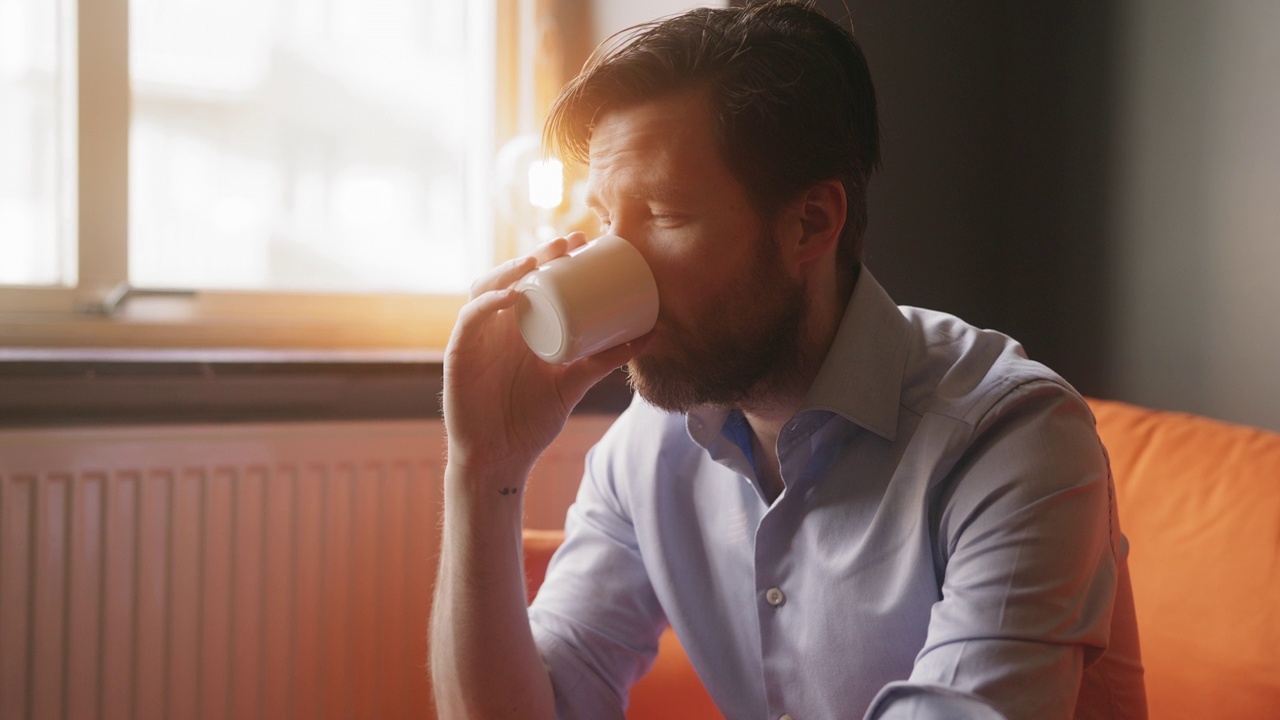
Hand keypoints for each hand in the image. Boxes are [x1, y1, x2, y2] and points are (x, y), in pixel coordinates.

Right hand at [442, 232, 640, 486]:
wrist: (500, 457)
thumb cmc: (532, 419)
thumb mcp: (575, 382)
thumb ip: (605, 360)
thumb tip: (649, 335)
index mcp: (522, 327)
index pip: (534, 280)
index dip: (554, 258)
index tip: (584, 243)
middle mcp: (497, 325)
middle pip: (512, 276)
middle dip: (538, 255)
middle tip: (568, 243)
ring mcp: (478, 336)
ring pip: (487, 287)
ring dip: (511, 270)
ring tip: (539, 261)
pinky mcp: (460, 352)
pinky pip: (470, 318)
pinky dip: (488, 302)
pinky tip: (511, 295)